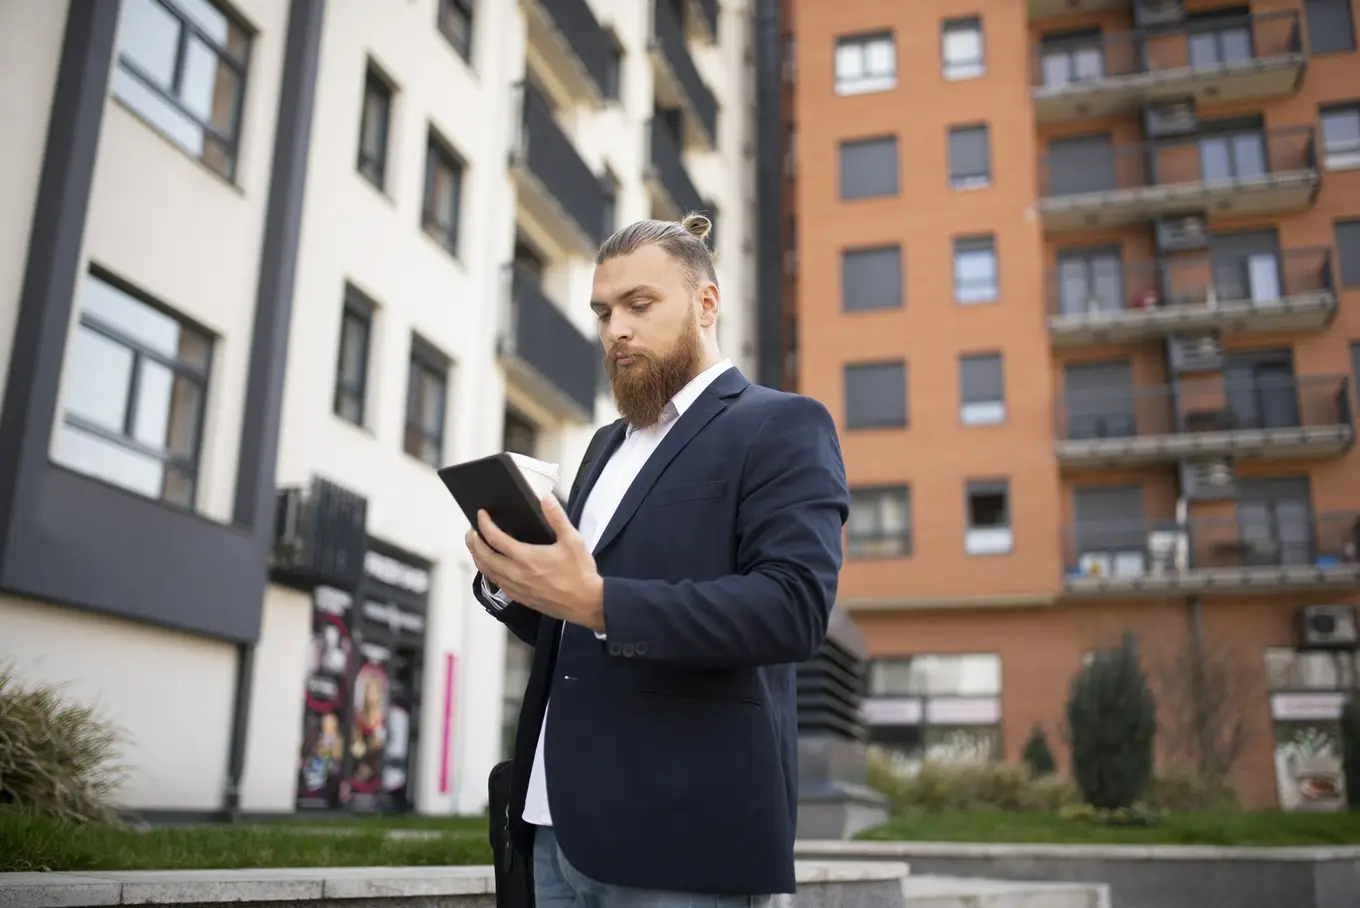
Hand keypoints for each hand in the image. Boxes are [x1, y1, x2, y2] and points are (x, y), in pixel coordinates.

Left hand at [465, 496, 605, 632]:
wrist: (586, 603)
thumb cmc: (580, 574)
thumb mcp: (572, 540)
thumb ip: (557, 517)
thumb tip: (546, 499)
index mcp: (526, 557)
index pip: (495, 538)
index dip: (485, 524)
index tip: (481, 515)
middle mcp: (516, 574)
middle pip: (484, 556)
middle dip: (474, 542)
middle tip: (471, 531)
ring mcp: (516, 588)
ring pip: (487, 572)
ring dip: (478, 558)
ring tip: (475, 547)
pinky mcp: (520, 598)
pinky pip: (497, 584)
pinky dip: (488, 573)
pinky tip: (491, 568)